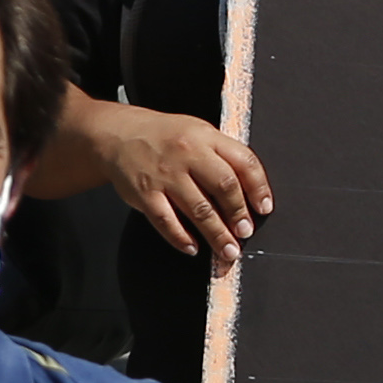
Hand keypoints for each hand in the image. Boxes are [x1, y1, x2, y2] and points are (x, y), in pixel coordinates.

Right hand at [89, 102, 270, 268]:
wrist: (117, 134)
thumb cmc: (164, 136)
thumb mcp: (197, 132)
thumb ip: (221, 155)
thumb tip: (249, 191)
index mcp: (206, 137)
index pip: (243, 161)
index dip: (259, 187)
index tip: (264, 208)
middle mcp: (188, 154)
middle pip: (224, 187)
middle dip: (239, 214)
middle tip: (245, 233)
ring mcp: (165, 175)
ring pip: (199, 210)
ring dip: (217, 234)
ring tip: (228, 250)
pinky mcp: (145, 194)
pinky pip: (167, 221)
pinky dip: (181, 238)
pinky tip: (193, 247)